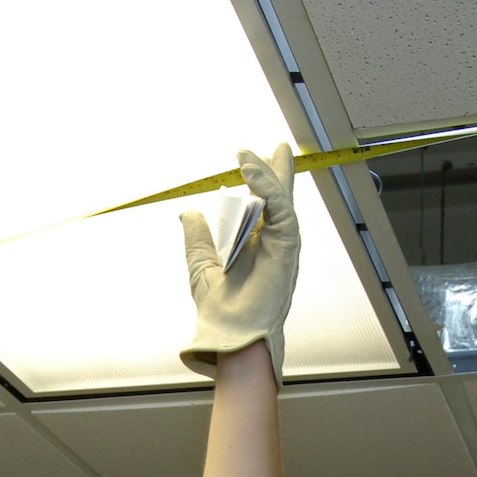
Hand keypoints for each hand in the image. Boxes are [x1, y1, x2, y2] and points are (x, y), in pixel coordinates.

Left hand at [178, 144, 300, 378]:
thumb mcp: (201, 264)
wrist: (228, 330)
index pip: (262, 207)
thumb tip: (188, 213)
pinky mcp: (287, 247)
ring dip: (265, 173)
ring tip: (246, 155)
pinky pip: (281, 209)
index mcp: (257, 248)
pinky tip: (252, 171)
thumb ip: (198, 238)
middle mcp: (274, 245)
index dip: (260, 181)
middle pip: (279, 199)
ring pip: (280, 200)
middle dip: (279, 171)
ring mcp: (283, 245)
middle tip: (280, 146)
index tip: (251, 159)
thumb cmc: (220, 309)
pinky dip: (268, 188)